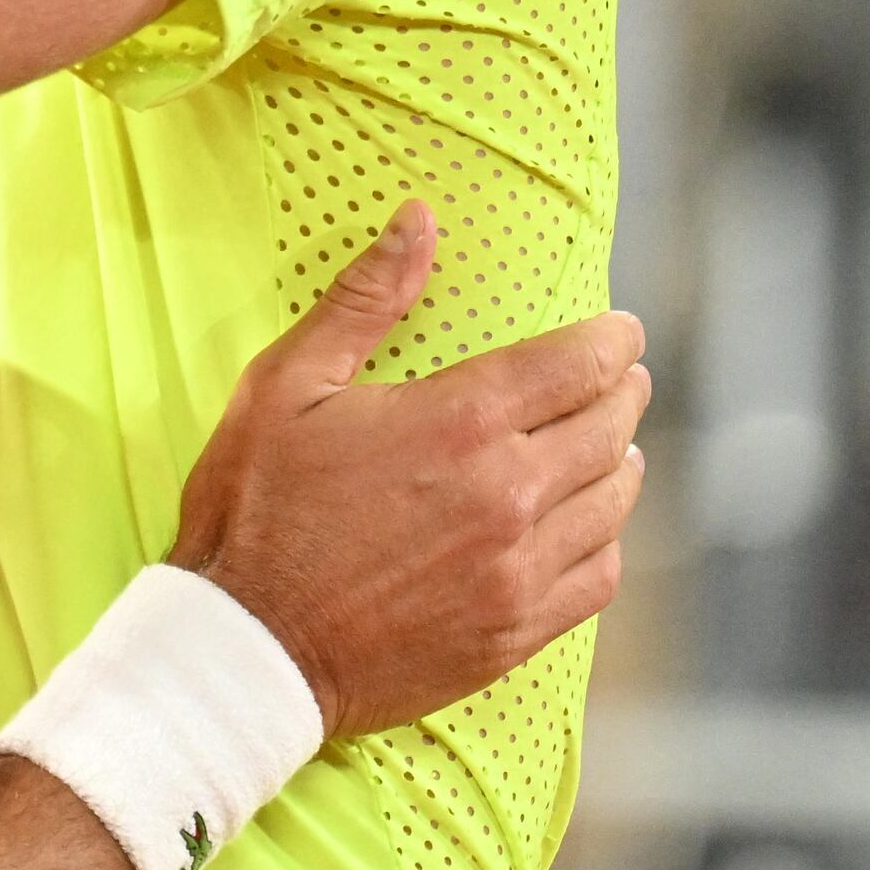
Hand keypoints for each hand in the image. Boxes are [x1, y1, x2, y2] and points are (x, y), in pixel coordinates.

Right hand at [162, 207, 647, 737]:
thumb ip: (365, 300)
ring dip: (619, 463)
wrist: (247, 650)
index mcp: (460, 422)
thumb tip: (418, 219)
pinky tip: (590, 527)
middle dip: (621, 392)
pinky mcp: (513, 633)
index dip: (612, 341)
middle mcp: (509, 494)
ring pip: (611, 503)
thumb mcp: (287, 384)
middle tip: (622, 379)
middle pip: (606, 428)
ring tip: (614, 446)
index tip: (622, 333)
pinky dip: (605, 542)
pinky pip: (596, 579)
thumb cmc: (255, 510)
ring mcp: (517, 570)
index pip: (579, 364)